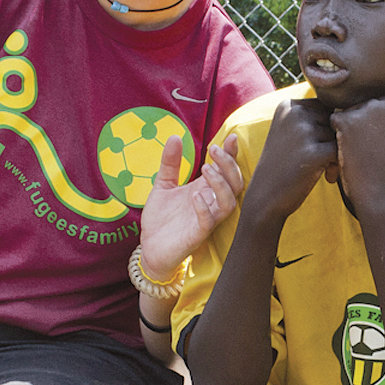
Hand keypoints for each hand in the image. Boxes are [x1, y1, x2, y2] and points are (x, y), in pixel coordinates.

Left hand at [138, 133, 244, 278]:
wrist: (149, 248)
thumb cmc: (161, 219)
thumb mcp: (163, 185)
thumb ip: (170, 163)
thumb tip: (174, 136)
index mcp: (205, 190)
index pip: (226, 170)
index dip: (232, 154)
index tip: (231, 137)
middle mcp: (210, 203)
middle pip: (235, 183)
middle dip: (228, 164)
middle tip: (213, 150)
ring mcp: (206, 219)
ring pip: (228, 202)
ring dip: (221, 184)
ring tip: (206, 169)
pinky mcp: (197, 235)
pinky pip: (209, 222)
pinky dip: (205, 208)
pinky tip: (195, 196)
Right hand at [242, 98, 339, 227]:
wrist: (265, 197)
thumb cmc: (283, 166)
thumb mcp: (290, 133)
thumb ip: (312, 118)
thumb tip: (352, 110)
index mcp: (288, 105)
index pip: (325, 106)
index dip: (327, 127)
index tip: (320, 146)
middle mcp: (294, 113)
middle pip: (333, 119)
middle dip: (333, 140)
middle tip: (325, 162)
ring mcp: (303, 132)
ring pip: (339, 135)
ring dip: (337, 154)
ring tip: (325, 171)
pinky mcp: (313, 152)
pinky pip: (340, 151)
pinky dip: (338, 165)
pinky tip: (328, 178)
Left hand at [330, 87, 384, 220]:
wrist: (379, 191)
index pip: (383, 101)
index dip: (380, 124)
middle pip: (366, 102)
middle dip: (365, 124)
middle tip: (376, 148)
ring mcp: (370, 109)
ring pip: (350, 110)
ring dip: (351, 129)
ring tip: (365, 149)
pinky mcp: (348, 119)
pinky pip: (335, 119)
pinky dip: (338, 136)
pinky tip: (351, 149)